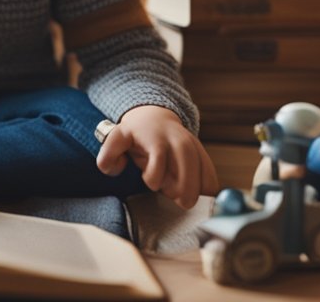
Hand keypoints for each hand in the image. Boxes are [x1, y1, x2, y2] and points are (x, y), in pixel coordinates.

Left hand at [96, 105, 218, 209]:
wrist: (155, 116)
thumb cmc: (135, 134)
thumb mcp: (116, 139)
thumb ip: (109, 154)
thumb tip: (111, 169)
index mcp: (155, 138)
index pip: (158, 158)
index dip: (154, 177)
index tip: (151, 184)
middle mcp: (177, 140)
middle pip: (188, 163)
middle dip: (184, 187)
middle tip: (178, 202)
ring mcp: (193, 145)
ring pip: (203, 168)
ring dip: (197, 189)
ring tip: (187, 200)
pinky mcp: (202, 152)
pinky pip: (210, 172)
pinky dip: (208, 187)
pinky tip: (200, 196)